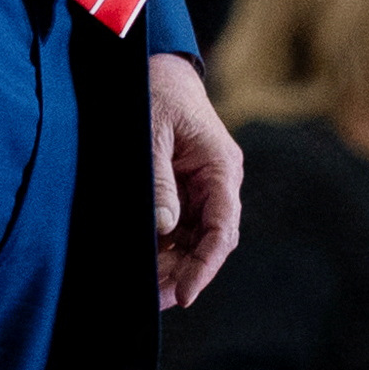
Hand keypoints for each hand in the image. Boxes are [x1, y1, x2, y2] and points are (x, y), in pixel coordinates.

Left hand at [148, 54, 245, 308]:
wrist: (158, 69)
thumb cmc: (156, 94)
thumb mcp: (152, 134)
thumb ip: (159, 181)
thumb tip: (164, 228)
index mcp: (221, 167)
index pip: (222, 228)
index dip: (205, 266)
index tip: (185, 293)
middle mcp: (220, 183)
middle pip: (211, 241)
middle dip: (185, 273)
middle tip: (154, 301)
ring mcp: (205, 188)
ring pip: (196, 240)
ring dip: (174, 265)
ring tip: (147, 292)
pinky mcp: (188, 189)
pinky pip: (182, 227)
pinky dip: (166, 248)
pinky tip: (146, 266)